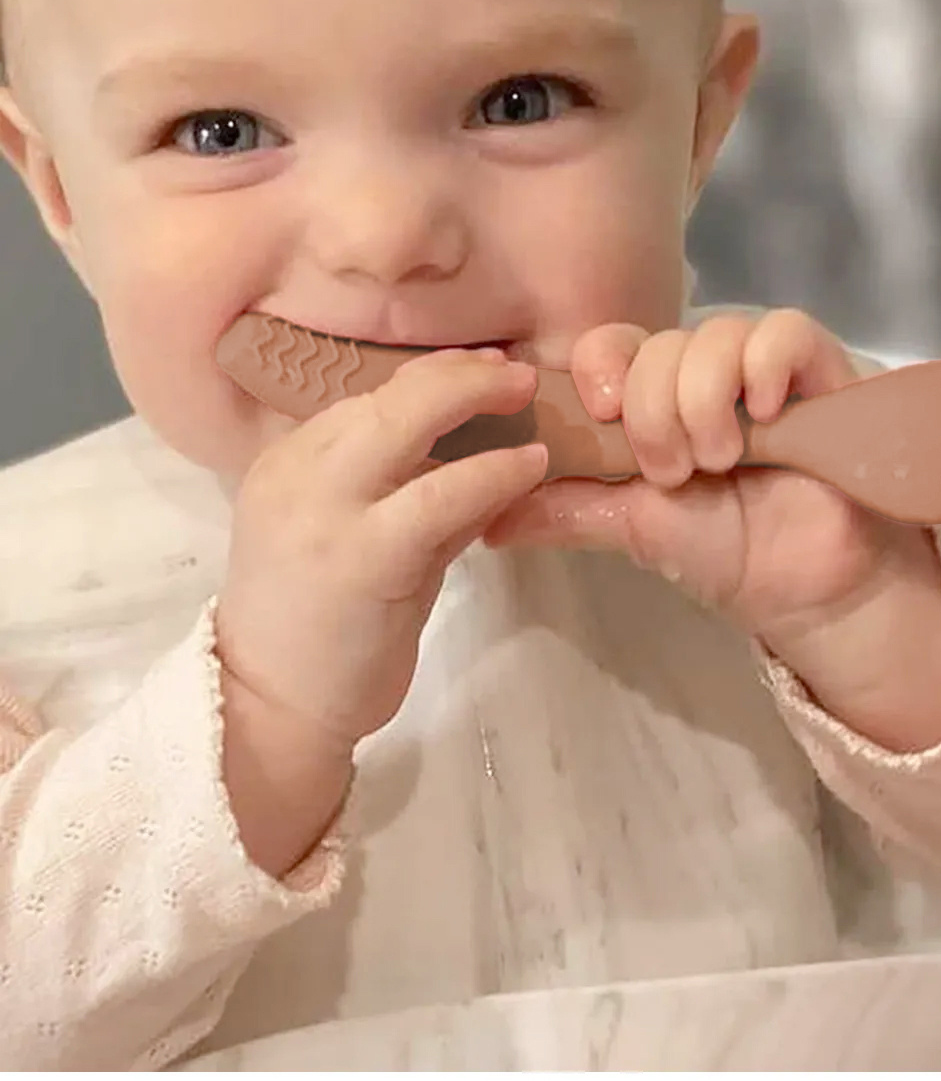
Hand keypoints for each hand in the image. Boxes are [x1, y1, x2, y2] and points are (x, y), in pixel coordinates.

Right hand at [214, 348, 546, 872]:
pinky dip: (492, 473)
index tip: (477, 368)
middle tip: (512, 371)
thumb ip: (406, 499)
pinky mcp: (363, 554)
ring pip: (406, 421)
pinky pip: (439, 495)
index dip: (429, 376)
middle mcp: (296, 473)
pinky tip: (529, 468)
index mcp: (287, 465)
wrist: (271, 712)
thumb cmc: (317, 636)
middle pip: (385, 393)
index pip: (364, 399)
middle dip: (457, 372)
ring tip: (528, 398)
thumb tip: (475, 461)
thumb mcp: (357, 546)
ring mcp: (323, 509)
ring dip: (476, 399)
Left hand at [483, 310, 939, 653]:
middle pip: (658, 345)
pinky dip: (763, 368)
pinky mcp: (821, 369)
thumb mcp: (632, 527)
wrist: (813, 590)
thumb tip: (487, 520)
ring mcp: (763, 369)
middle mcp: (706, 375)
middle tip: (677, 472)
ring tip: (722, 461)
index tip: (603, 415)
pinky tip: (763, 414)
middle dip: (654, 412)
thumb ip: (567, 510)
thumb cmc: (730, 554)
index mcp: (657, 401)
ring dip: (704, 402)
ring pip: (713, 336)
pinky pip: (783, 331)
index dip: (601, 368)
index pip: (611, 345)